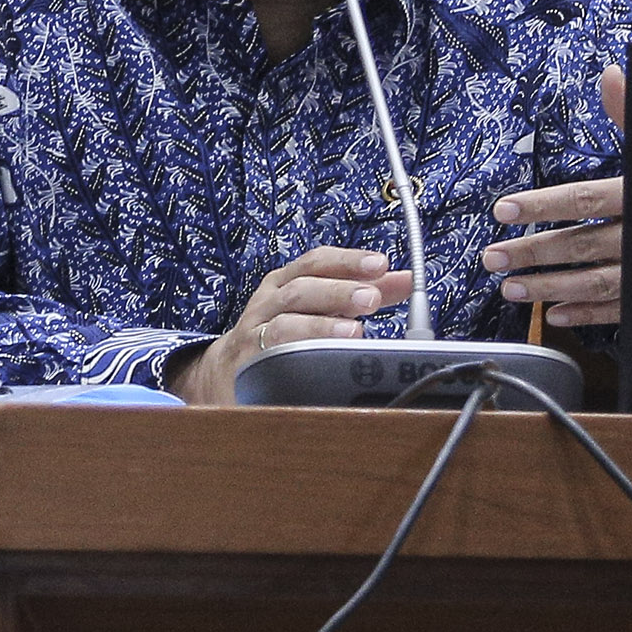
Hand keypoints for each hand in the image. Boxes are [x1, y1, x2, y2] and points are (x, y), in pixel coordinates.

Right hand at [174, 246, 402, 406]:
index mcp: (286, 283)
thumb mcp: (316, 306)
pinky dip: (297, 357)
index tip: (380, 264)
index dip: (348, 261)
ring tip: (353, 332)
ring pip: (285, 325)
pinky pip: (271, 359)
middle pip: (301, 289)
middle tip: (372, 298)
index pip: (316, 262)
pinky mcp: (249, 366)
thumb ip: (359, 292)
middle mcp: (268, 303)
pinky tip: (319, 361)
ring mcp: (255, 334)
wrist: (227, 370)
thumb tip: (404, 280)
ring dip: (320, 326)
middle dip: (338, 292)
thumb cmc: (280, 332)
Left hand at [480, 66, 631, 327]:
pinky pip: (619, 309)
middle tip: (492, 257)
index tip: (505, 210)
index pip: (589, 200)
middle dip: (536, 252)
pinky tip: (556, 314)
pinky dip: (586, 314)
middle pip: (584, 246)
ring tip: (510, 288)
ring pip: (595, 283)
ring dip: (550, 287)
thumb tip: (611, 74)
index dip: (546, 205)